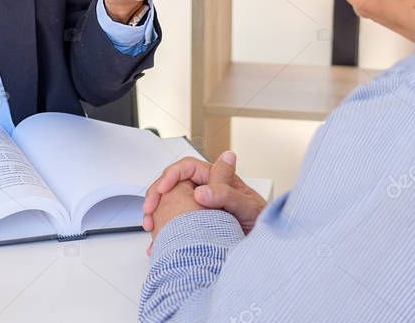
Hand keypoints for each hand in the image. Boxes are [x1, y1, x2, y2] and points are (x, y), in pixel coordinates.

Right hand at [143, 151, 265, 234]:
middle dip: (156, 195)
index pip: (186, 168)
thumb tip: (201, 190)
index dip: (170, 175)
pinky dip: (163, 230)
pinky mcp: (195, 223)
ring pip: (169, 202)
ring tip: (150, 227)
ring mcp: (199, 206)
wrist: (265, 246)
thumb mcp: (247, 206)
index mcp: (216, 178)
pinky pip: (174, 221)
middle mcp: (206, 189)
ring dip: (156, 212)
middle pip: (172, 184)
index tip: (162, 190)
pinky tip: (157, 240)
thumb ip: (227, 194)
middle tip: (149, 211)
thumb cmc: (261, 221)